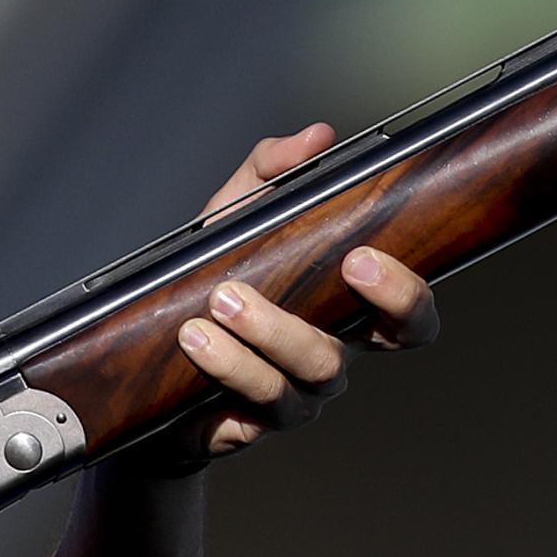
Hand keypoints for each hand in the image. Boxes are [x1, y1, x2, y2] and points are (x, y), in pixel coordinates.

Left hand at [155, 123, 440, 466]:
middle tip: (343, 261)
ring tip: (220, 298)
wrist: (146, 370)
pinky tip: (194, 337)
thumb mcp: (231, 218)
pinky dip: (229, 364)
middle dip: (379, 300)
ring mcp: (301, 392)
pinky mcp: (256, 421)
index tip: (365, 253)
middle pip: (392, 337)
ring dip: (270, 330)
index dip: (407, 287)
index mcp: (346, 305)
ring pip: (316, 369)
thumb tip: (317, 136)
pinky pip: (259, 400)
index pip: (410, 306)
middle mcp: (338, 350)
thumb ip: (270, 172)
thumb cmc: (208, 282)